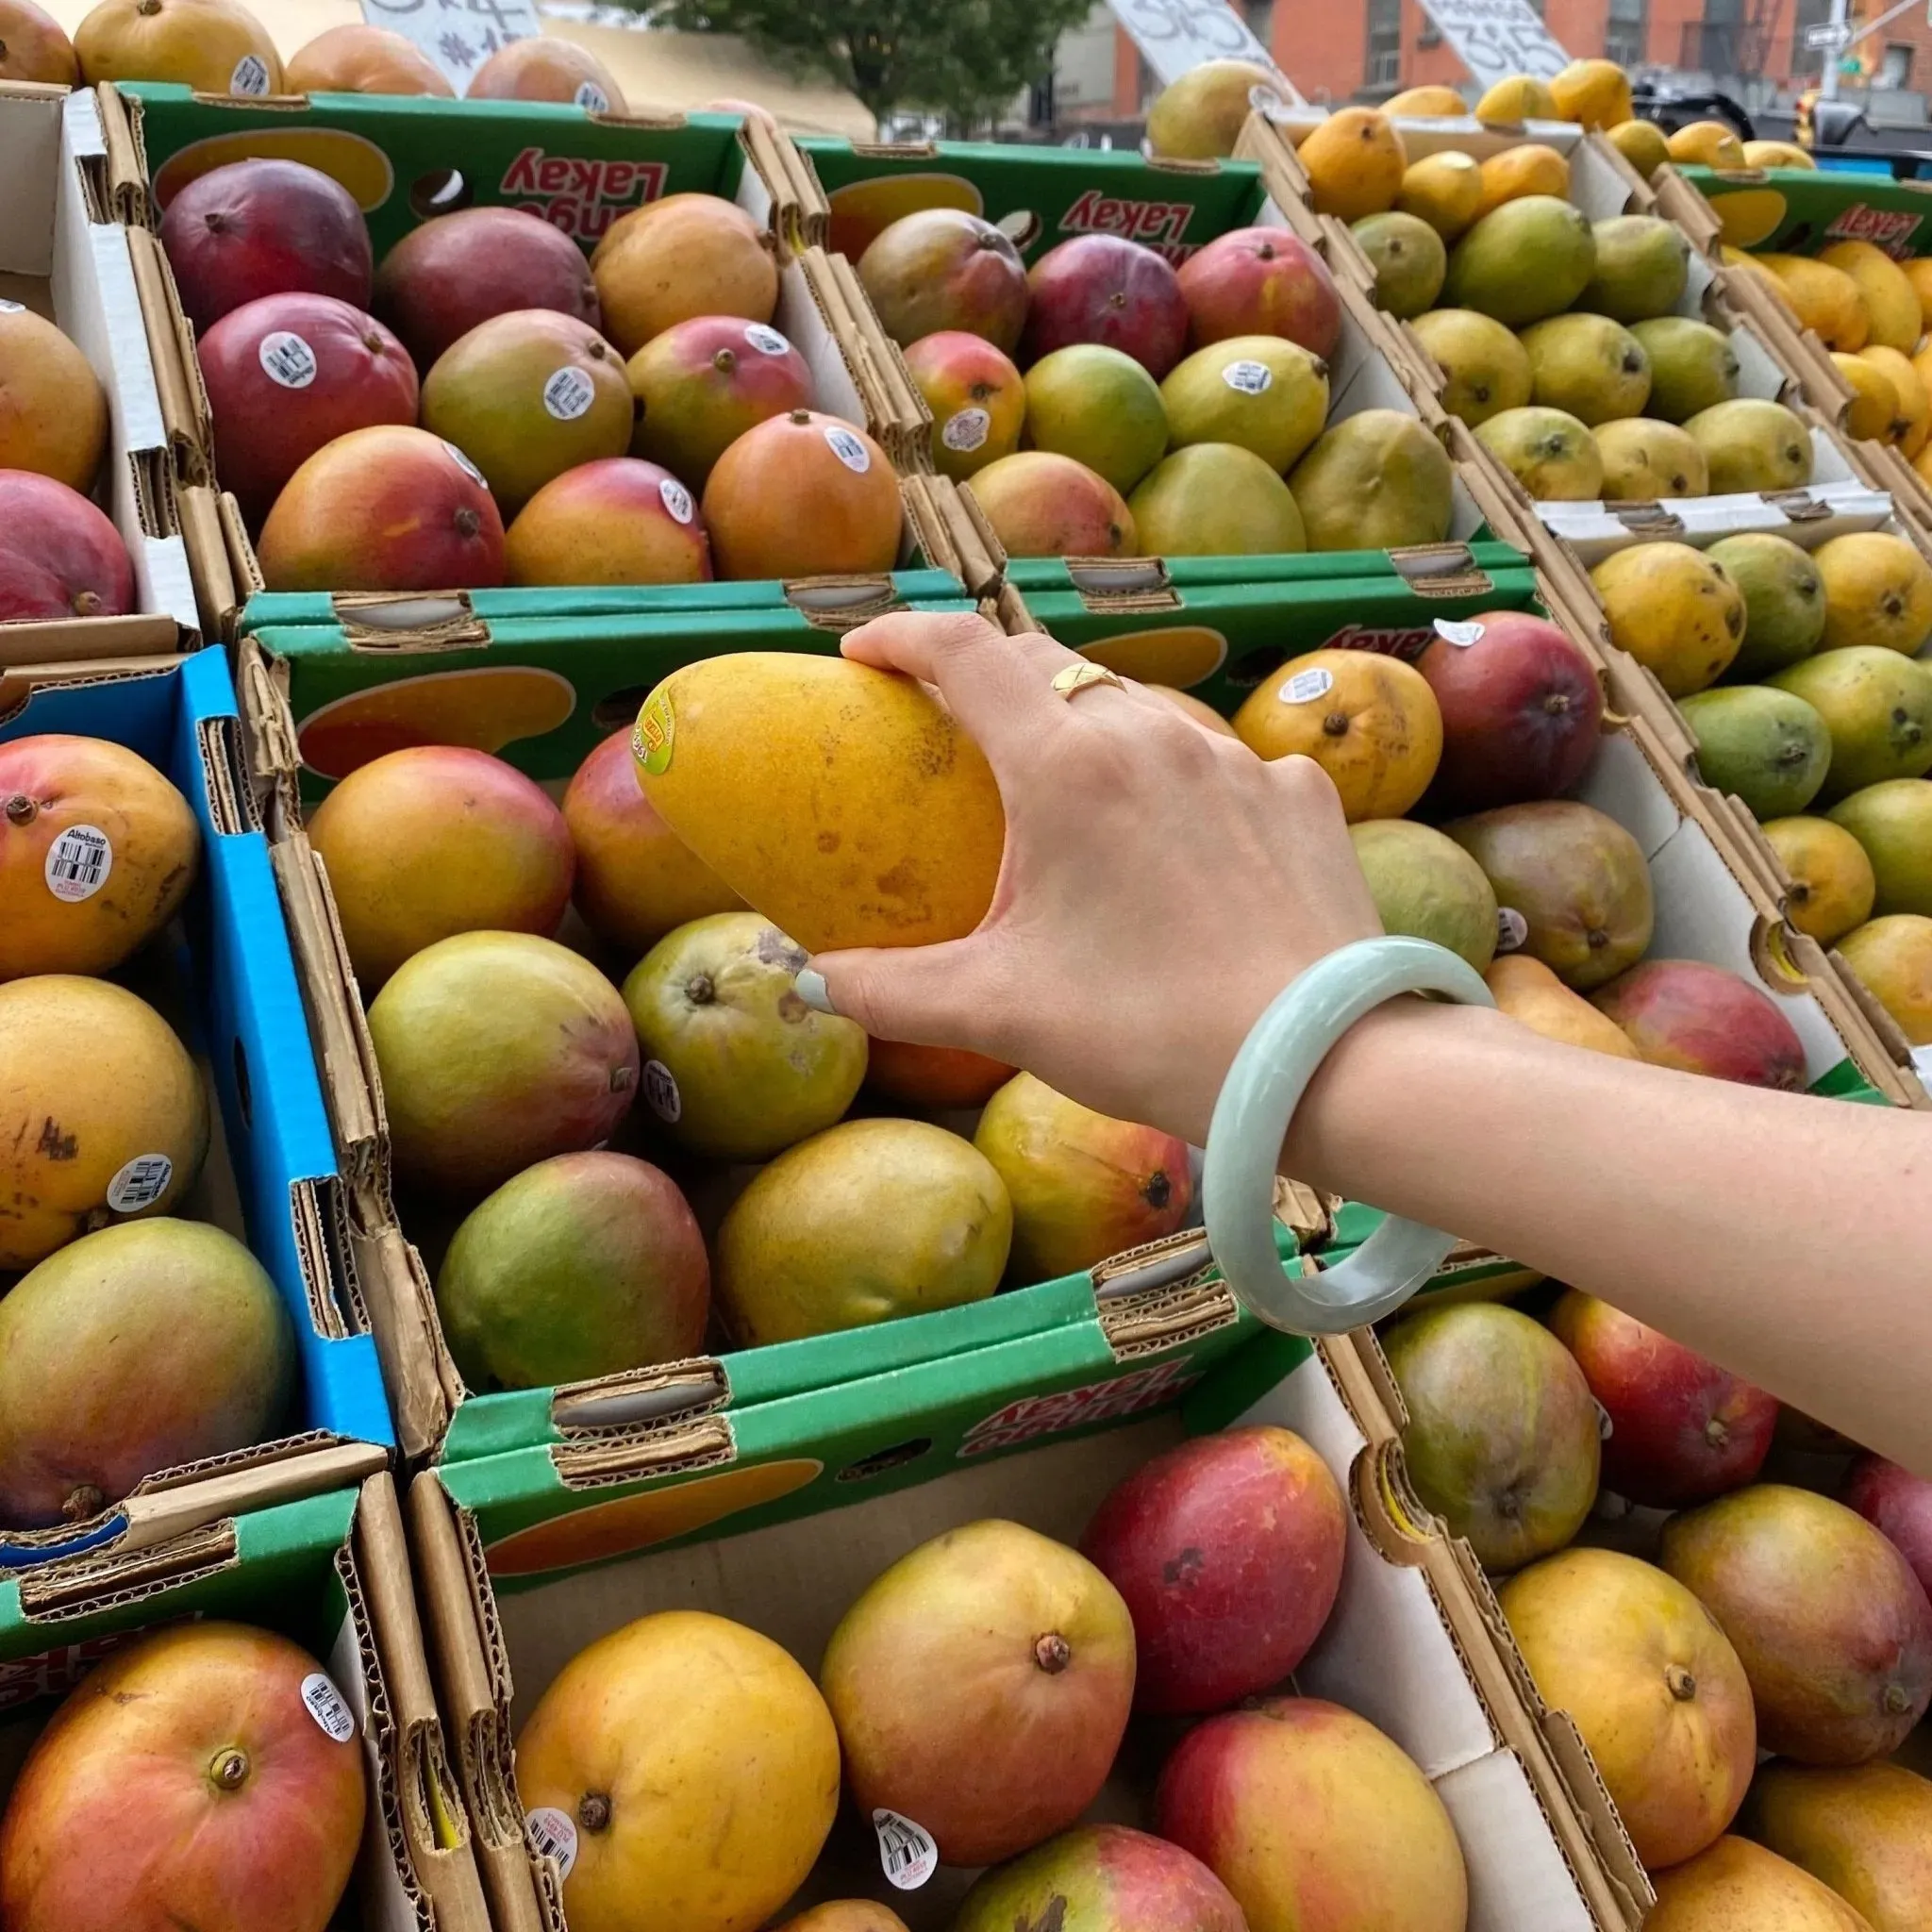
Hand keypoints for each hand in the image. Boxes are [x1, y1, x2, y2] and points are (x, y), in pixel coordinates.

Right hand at [801, 609, 1384, 1144]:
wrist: (1325, 1064)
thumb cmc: (1149, 1031)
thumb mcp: (1000, 1013)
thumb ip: (887, 990)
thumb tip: (802, 982)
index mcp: (1067, 764)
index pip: (965, 651)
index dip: (902, 637)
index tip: (863, 652)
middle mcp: (1153, 733)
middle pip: (1051, 667)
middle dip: (993, 684)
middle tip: (961, 737)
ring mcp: (1239, 759)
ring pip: (1143, 712)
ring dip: (1092, 734)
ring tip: (1075, 802)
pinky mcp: (1303, 797)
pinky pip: (1225, 765)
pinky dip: (1183, 787)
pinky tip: (1184, 852)